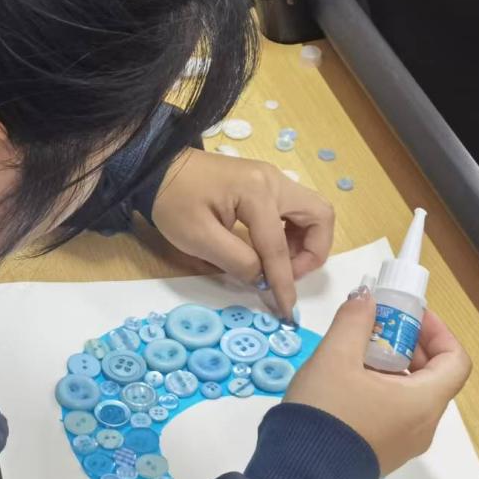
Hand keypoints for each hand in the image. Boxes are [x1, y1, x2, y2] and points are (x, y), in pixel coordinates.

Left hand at [151, 148, 333, 318]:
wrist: (158, 169)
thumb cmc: (172, 202)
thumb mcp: (198, 238)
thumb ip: (236, 261)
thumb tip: (262, 279)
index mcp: (256, 192)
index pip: (278, 246)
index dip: (284, 282)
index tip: (286, 309)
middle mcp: (273, 180)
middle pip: (320, 215)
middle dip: (312, 252)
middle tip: (288, 274)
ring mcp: (271, 179)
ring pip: (312, 212)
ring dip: (305, 242)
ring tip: (278, 264)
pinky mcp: (265, 184)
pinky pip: (295, 210)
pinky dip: (293, 233)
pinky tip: (271, 249)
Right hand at [284, 290, 471, 474]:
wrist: (299, 475)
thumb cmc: (326, 412)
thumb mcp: (335, 356)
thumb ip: (354, 321)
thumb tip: (367, 299)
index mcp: (423, 402)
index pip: (456, 360)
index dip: (438, 331)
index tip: (409, 316)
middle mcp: (423, 426)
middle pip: (434, 376)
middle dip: (409, 344)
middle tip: (377, 326)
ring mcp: (405, 444)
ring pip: (412, 395)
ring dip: (393, 366)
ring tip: (356, 351)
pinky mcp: (384, 453)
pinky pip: (396, 413)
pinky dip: (383, 389)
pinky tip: (348, 380)